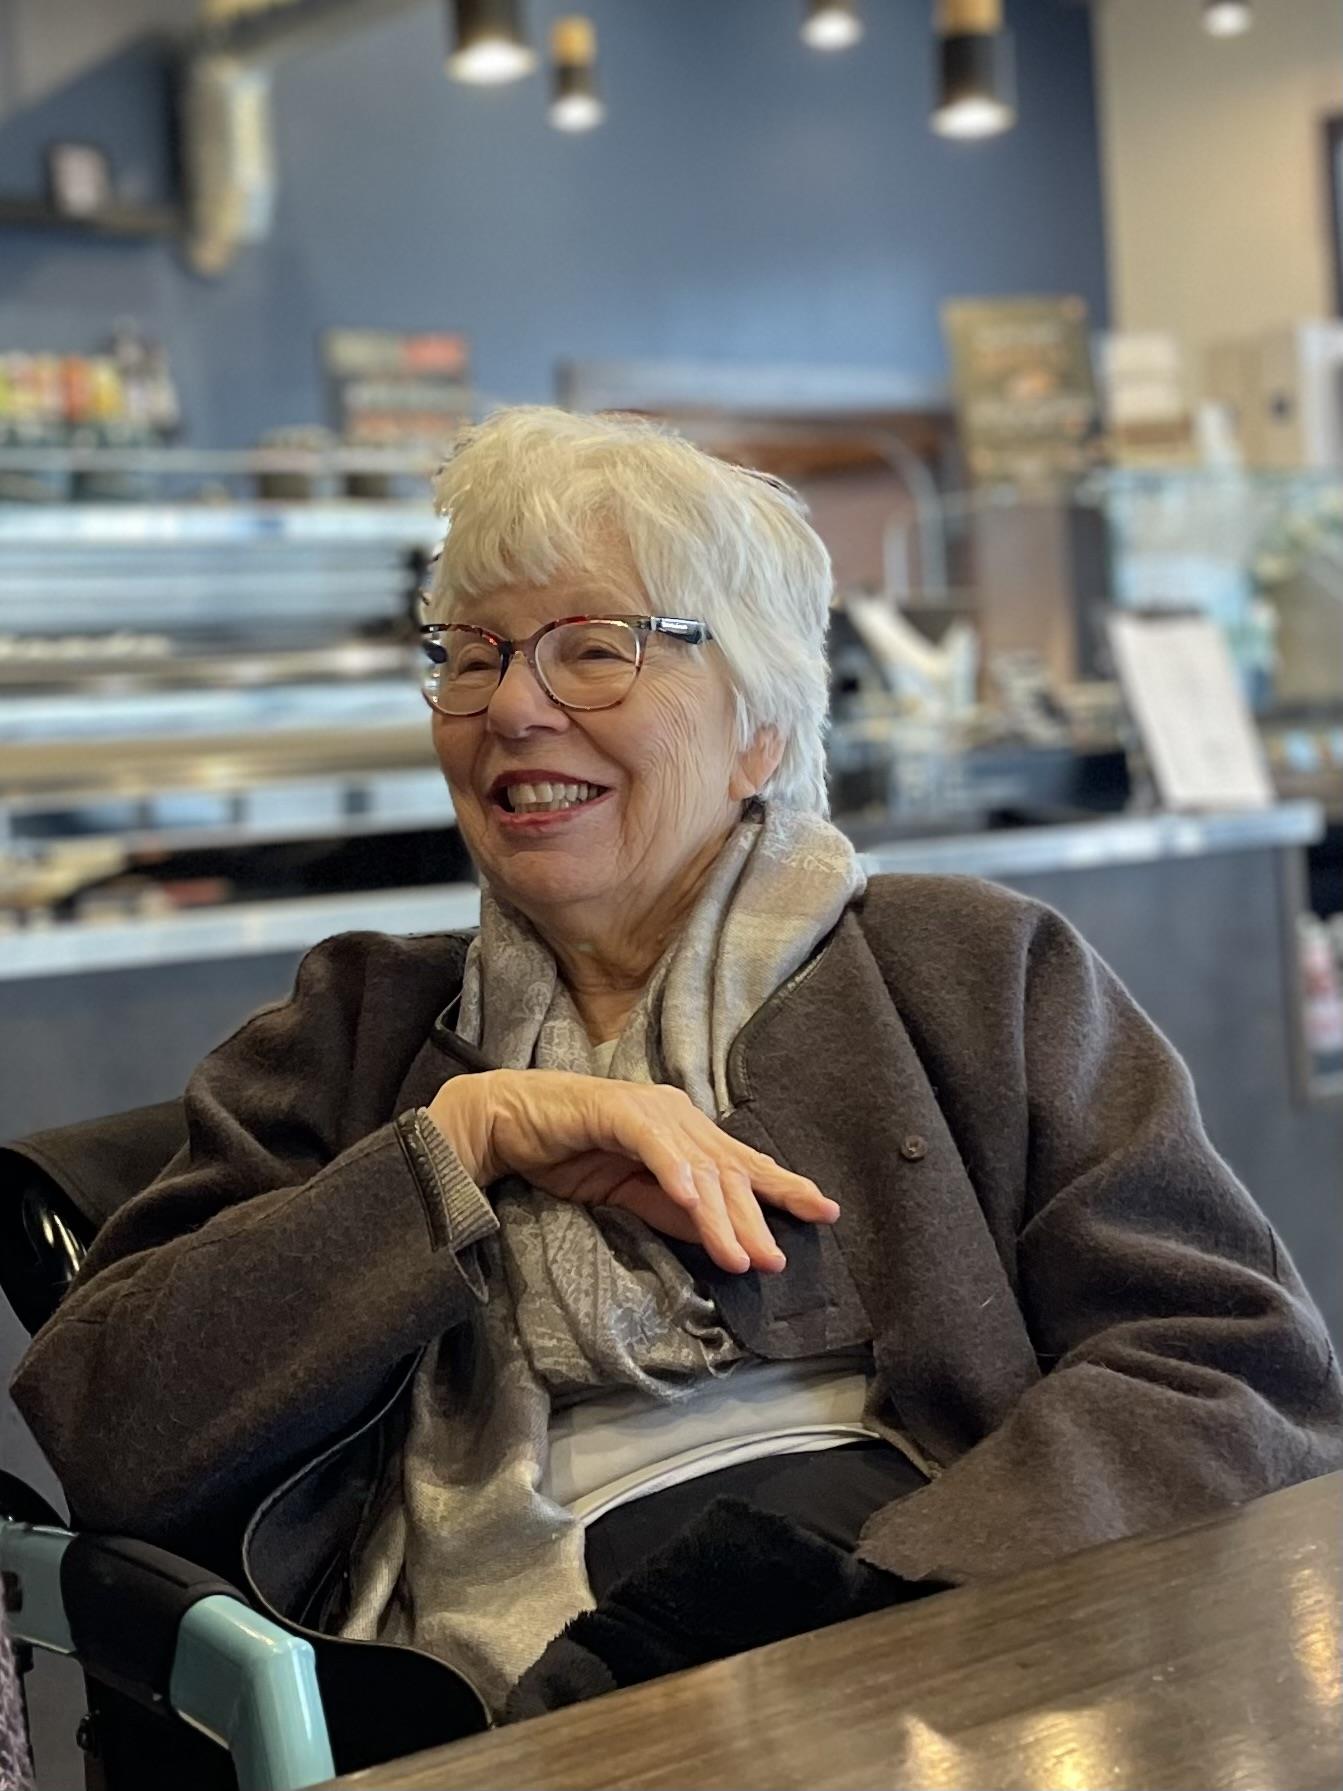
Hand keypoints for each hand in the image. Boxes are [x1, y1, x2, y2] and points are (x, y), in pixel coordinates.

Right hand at [426, 1070, 838, 1274]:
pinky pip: (652, 1143)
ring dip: (718, 1214)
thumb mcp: (630, 1192)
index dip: (784, 1187)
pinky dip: (673, 1171)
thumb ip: (672, 1209)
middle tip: (774, 1262)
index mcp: (685, 1133)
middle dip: (755, 1219)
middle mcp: (677, 1115)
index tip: (824, 1212)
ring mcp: (648, 1110)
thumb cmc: (568, 1153)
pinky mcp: (614, 1110)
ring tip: (737, 1254)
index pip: (743, 1165)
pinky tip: (691, 1198)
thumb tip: (718, 1235)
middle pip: (727, 1172)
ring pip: (696, 1166)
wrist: (508, 1122)